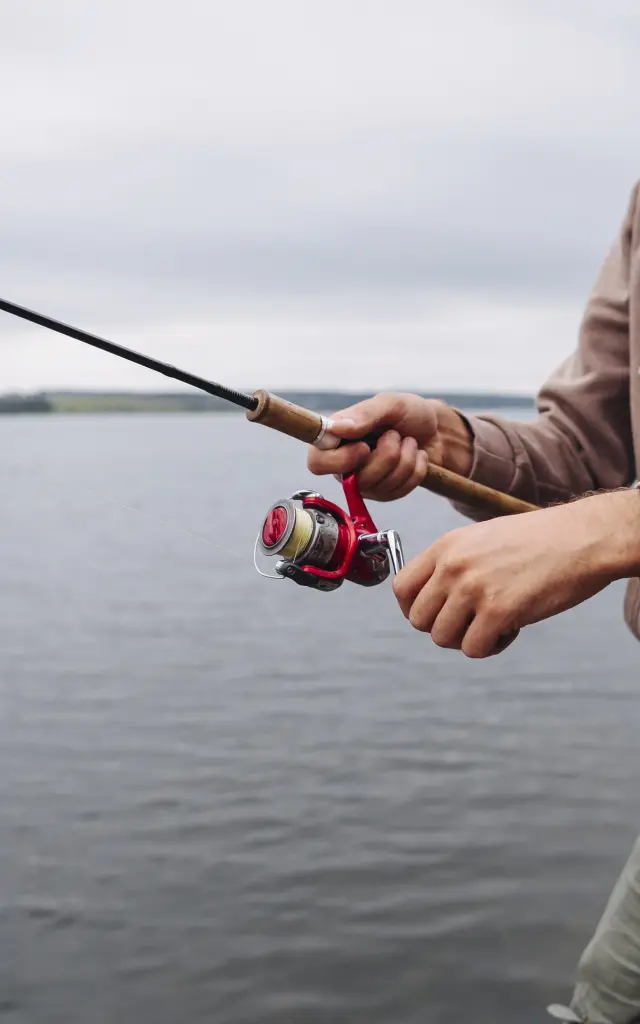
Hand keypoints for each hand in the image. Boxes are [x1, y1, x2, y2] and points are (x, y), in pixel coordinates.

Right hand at [306, 392, 472, 501]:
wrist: (437, 429)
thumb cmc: (408, 413)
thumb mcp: (389, 404)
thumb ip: (364, 414)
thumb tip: (337, 428)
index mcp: (336, 439)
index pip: (317, 463)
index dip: (340, 460)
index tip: (364, 447)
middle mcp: (345, 464)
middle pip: (357, 479)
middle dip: (386, 456)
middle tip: (395, 435)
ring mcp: (366, 482)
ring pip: (382, 485)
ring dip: (405, 458)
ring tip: (408, 441)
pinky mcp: (386, 493)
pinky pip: (400, 490)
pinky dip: (415, 469)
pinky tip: (415, 455)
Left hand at [393, 489, 639, 657]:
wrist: (582, 538)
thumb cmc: (539, 540)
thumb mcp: (483, 538)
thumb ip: (454, 564)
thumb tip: (433, 601)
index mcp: (447, 546)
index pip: (401, 589)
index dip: (413, 609)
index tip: (434, 615)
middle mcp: (453, 566)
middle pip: (419, 620)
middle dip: (443, 628)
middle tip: (472, 621)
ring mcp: (473, 589)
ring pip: (443, 638)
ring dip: (468, 638)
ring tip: (497, 622)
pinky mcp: (498, 611)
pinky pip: (474, 649)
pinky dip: (492, 646)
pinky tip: (513, 628)